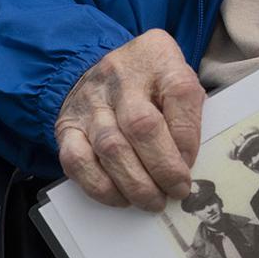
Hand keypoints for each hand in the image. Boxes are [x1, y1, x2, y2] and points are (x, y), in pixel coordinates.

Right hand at [55, 29, 205, 210]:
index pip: (180, 93)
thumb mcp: (178, 77)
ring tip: (154, 201)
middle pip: (142, 125)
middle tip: (177, 190)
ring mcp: (91, 101)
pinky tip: (121, 197)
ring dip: (135, 183)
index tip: (191, 163)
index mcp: (159, 57)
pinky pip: (78, 161)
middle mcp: (121, 76)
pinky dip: (101, 186)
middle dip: (163, 167)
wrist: (106, 69)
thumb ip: (188, 110)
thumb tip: (189, 162)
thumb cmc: (153, 80)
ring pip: (111, 147)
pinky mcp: (67, 125)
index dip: (188, 135)